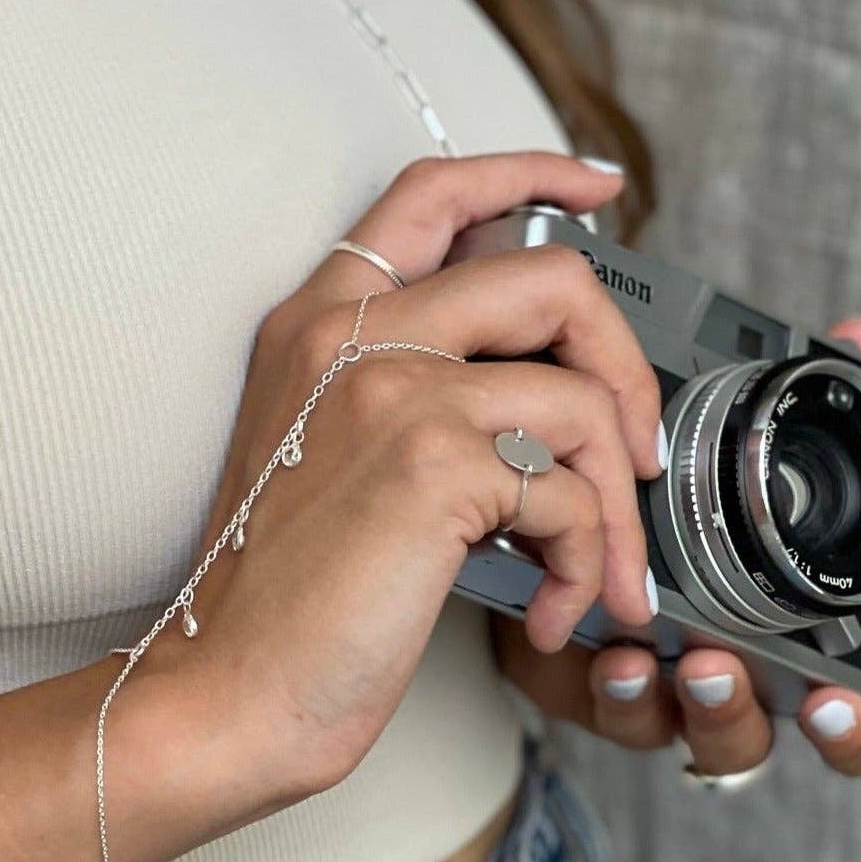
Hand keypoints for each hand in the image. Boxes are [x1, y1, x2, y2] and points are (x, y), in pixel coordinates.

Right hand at [160, 153, 663, 805]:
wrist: (225, 691)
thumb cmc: (280, 596)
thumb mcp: (330, 456)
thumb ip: (412, 394)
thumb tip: (543, 395)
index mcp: (320, 321)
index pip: (434, 193)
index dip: (529, 170)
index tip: (597, 186)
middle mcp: (350, 333)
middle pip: (549, 277)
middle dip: (626, 367)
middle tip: (635, 451)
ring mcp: (391, 389)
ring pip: (582, 399)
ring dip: (616, 505)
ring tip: (593, 572)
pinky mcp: (431, 465)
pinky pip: (573, 495)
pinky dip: (588, 565)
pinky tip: (551, 612)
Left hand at [492, 317, 860, 778]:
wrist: (552, 504)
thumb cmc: (668, 488)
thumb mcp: (732, 446)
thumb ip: (802, 399)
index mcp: (769, 633)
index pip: (837, 706)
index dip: (852, 724)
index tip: (837, 704)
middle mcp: (714, 670)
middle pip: (744, 730)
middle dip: (732, 707)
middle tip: (711, 666)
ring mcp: (643, 683)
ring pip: (662, 725)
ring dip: (653, 698)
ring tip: (634, 660)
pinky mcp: (573, 678)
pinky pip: (591, 705)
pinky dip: (599, 686)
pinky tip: (596, 650)